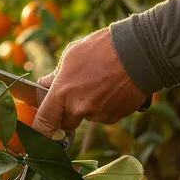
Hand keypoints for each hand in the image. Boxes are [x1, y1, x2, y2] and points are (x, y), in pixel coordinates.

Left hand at [32, 27, 146, 135]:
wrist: (140, 52)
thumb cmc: (103, 48)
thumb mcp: (72, 54)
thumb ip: (56, 75)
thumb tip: (44, 84)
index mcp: (63, 92)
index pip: (44, 122)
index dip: (40, 130)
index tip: (39, 132)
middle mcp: (79, 108)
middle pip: (65, 124)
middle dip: (67, 114)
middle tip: (76, 95)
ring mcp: (99, 114)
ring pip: (87, 117)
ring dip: (89, 107)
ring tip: (100, 83)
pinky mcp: (115, 116)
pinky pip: (104, 116)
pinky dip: (106, 106)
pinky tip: (112, 88)